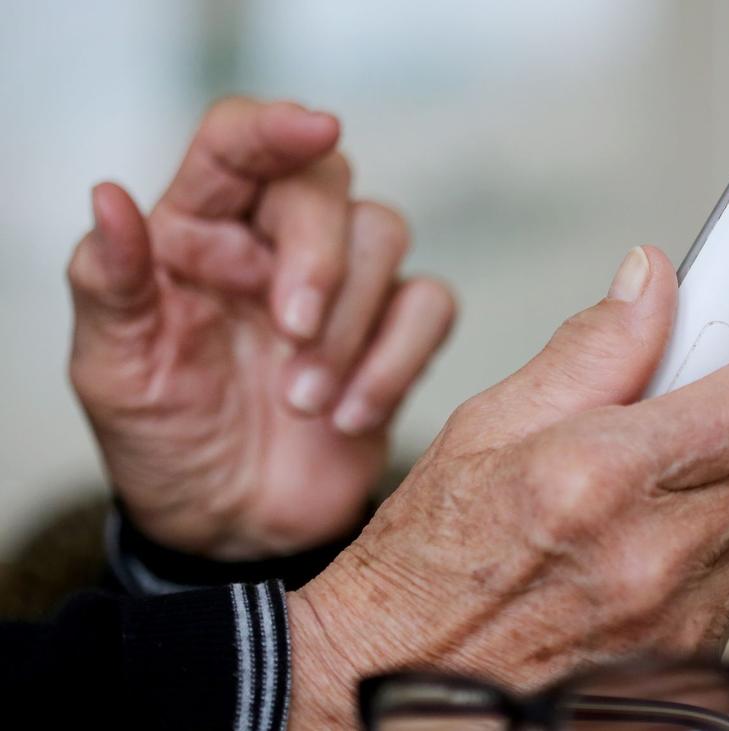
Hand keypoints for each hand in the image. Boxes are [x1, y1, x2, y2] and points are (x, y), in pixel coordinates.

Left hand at [68, 99, 454, 558]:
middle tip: (291, 332)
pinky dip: (398, 361)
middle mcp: (273, 243)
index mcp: (197, 231)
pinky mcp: (393, 334)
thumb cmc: (165, 441)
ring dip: (352, 325)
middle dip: (319, 256)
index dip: (275, 125)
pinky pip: (430, 306)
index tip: (315, 127)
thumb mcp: (114, 371)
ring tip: (304, 403)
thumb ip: (110, 282)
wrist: (230, 528)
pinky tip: (350, 417)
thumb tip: (108, 196)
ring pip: (385, 235)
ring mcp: (342, 286)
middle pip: (326, 182)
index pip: (236, 143)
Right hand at [285, 246, 728, 725]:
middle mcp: (647, 556)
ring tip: (663, 498)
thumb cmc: (430, 562)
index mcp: (597, 477)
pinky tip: (651, 556)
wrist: (401, 673)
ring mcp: (672, 622)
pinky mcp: (683, 666)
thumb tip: (649, 286)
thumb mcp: (486, 426)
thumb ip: (589, 350)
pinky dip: (715, 568)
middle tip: (700, 428)